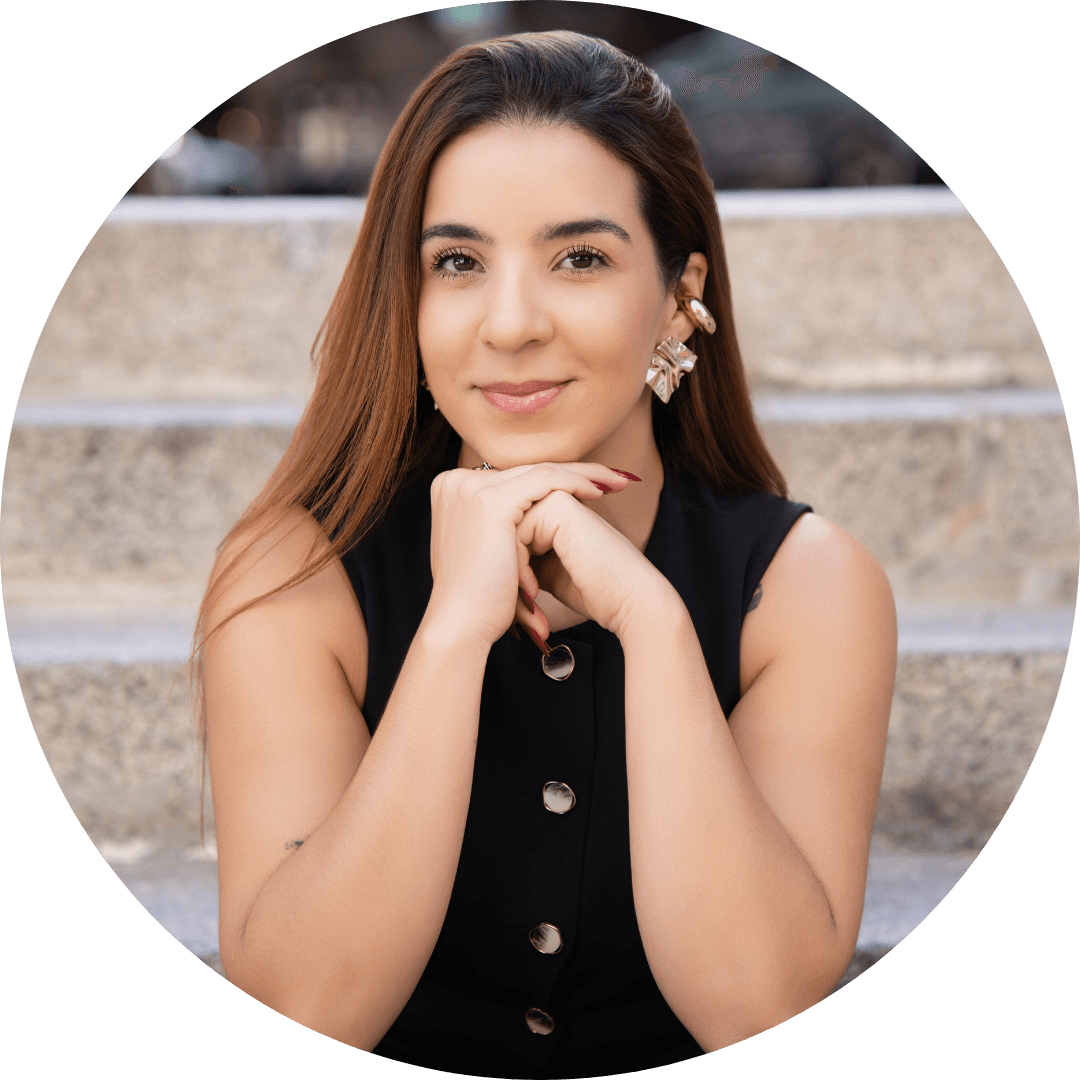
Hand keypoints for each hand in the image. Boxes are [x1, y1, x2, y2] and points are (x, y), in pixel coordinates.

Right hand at [425, 462, 631, 646]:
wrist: (462, 626)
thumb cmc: (480, 599)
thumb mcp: (485, 551)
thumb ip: (499, 527)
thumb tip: (526, 519)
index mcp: (452, 490)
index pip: (515, 476)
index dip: (557, 477)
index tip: (593, 483)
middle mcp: (455, 482)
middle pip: (529, 470)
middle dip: (576, 472)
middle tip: (614, 477)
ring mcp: (470, 488)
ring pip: (540, 471)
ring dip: (584, 475)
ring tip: (616, 483)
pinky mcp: (491, 501)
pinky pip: (544, 481)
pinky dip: (575, 483)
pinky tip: (598, 493)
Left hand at [513, 488, 670, 638]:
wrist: (627, 600)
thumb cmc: (592, 592)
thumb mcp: (545, 571)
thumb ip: (520, 554)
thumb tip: (488, 559)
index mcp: (555, 508)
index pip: (510, 532)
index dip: (511, 570)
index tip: (525, 605)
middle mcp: (556, 496)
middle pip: (505, 529)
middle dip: (509, 572)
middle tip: (525, 607)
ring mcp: (558, 496)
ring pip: (506, 531)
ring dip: (511, 572)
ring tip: (530, 602)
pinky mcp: (560, 505)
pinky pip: (516, 532)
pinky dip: (518, 567)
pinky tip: (535, 591)